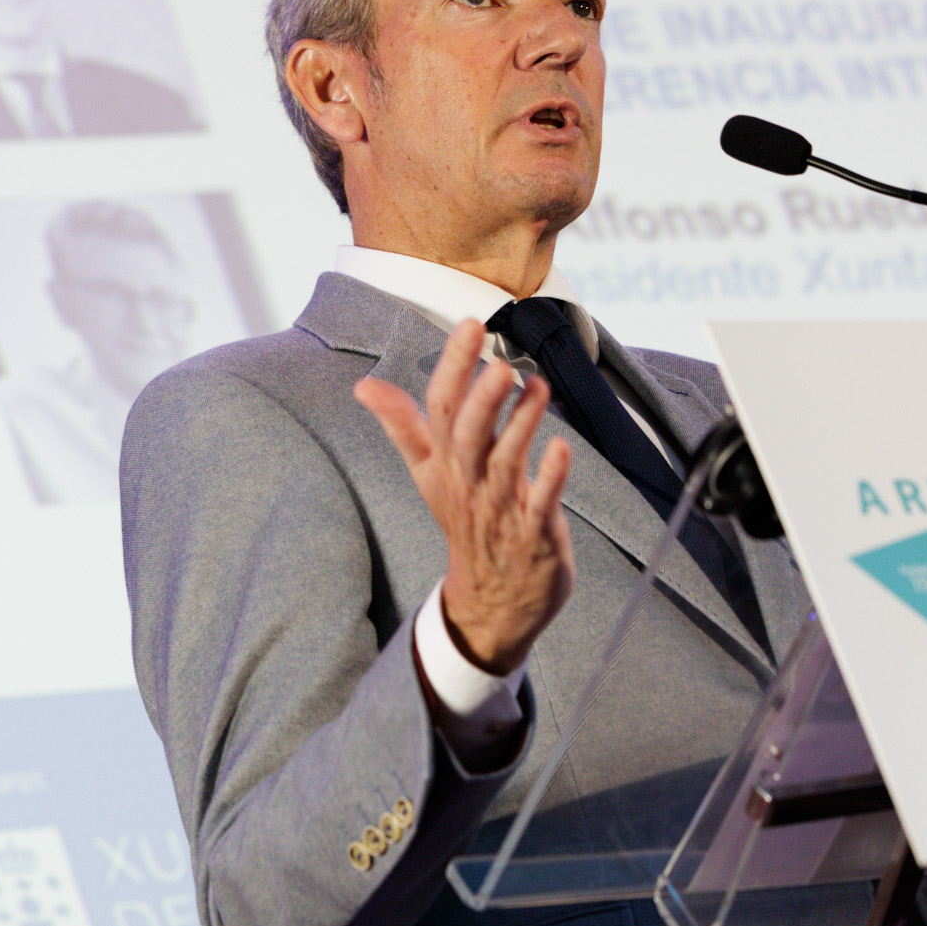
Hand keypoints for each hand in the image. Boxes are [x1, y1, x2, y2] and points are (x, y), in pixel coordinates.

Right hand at [354, 319, 576, 675]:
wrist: (492, 600)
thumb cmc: (467, 522)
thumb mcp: (428, 473)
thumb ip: (402, 425)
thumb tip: (364, 386)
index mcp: (442, 463)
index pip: (440, 409)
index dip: (454, 367)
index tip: (470, 325)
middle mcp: (467, 483)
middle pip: (468, 437)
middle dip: (482, 400)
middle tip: (499, 364)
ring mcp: (500, 510)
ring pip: (505, 464)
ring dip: (520, 426)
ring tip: (536, 387)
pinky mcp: (534, 534)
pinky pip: (540, 504)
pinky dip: (550, 477)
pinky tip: (562, 448)